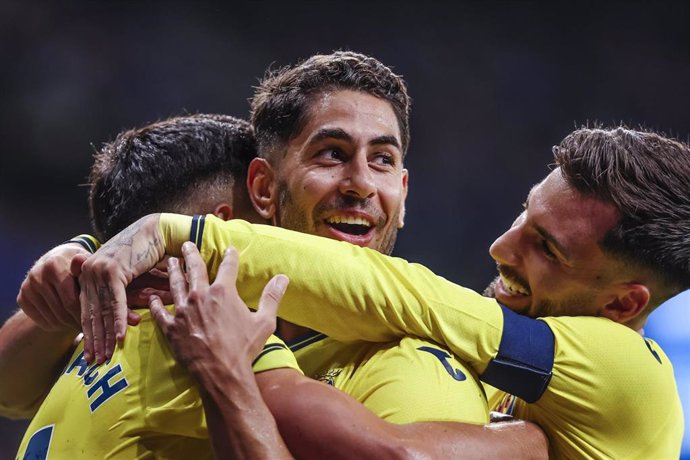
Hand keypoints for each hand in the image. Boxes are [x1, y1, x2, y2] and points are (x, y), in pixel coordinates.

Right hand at [17, 243, 88, 330]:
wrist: (58, 260)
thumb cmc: (79, 267)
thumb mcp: (85, 265)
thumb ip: (84, 267)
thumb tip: (78, 260)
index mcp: (53, 266)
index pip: (70, 300)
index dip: (84, 314)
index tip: (95, 322)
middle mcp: (37, 276)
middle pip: (61, 311)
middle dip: (77, 321)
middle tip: (89, 327)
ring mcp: (27, 287)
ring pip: (51, 319)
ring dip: (67, 325)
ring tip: (80, 324)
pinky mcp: (22, 298)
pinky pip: (40, 321)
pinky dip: (54, 326)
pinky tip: (66, 321)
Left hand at [76, 214, 163, 363]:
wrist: (156, 232)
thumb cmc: (145, 253)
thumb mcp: (126, 275)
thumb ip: (115, 290)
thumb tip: (115, 312)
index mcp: (89, 274)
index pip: (87, 310)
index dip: (90, 334)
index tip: (91, 353)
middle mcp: (89, 272)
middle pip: (91, 313)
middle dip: (94, 341)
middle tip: (95, 363)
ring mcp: (98, 271)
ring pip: (101, 311)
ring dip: (104, 337)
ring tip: (106, 357)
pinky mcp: (112, 271)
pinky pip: (115, 302)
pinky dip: (117, 322)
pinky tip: (119, 338)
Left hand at [149, 241, 288, 377]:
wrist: (221, 373)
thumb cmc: (244, 348)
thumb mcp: (264, 321)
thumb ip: (272, 297)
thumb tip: (283, 277)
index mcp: (223, 292)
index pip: (228, 267)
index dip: (230, 256)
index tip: (230, 249)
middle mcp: (200, 296)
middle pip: (194, 269)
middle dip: (191, 254)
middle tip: (187, 245)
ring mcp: (183, 311)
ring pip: (175, 285)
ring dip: (174, 272)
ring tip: (171, 262)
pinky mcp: (171, 327)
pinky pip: (160, 312)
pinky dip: (156, 304)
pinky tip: (152, 298)